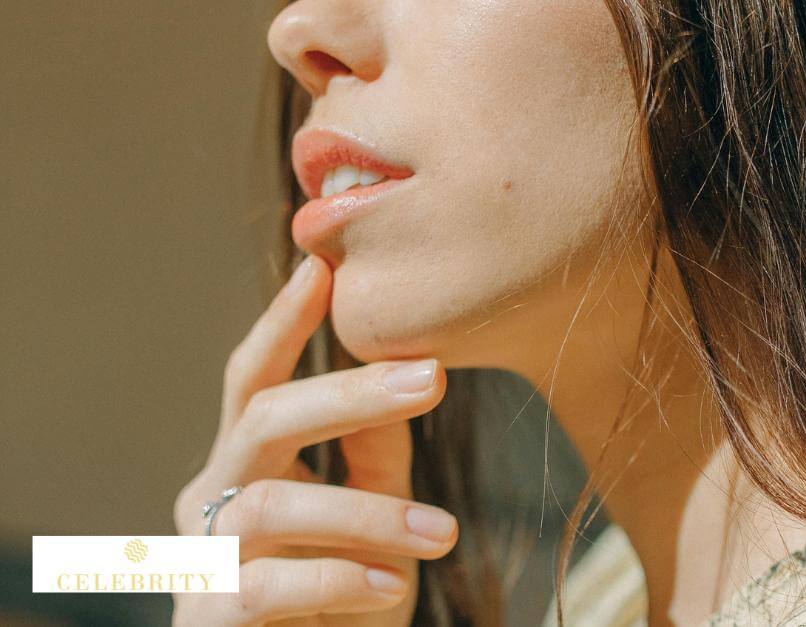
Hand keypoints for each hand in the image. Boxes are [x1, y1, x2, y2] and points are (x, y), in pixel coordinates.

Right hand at [172, 255, 456, 625]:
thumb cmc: (342, 604)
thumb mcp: (372, 522)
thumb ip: (375, 457)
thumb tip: (405, 372)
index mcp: (246, 465)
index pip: (254, 380)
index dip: (282, 322)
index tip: (320, 265)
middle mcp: (212, 499)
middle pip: (261, 418)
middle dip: (346, 393)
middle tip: (432, 377)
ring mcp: (202, 559)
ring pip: (273, 504)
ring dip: (367, 514)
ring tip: (441, 533)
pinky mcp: (210, 616)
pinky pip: (270, 585)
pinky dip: (341, 580)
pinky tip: (394, 587)